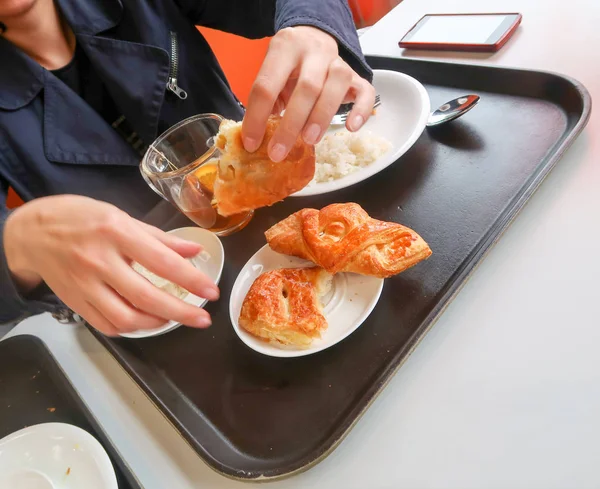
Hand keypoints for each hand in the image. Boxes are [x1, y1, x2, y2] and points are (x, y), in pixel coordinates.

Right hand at [4, 195, 218, 335]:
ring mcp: (85, 285)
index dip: (191, 280)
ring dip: (156, 323)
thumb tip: (194, 251)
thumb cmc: (80, 218)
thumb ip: (160, 238)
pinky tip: (144, 321)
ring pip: (126, 317)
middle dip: (181, 312)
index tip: (212, 292)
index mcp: (117, 233)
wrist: (31, 233)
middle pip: (146, 296)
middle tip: (203, 319)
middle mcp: (100, 261)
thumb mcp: (122, 217)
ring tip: (173, 318)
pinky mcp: (75, 302)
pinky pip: (106, 325)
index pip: (162, 262)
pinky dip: (130, 328)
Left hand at [242, 26, 375, 161]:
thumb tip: (256, 137)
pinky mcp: (356, 76)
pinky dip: (361, 110)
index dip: (256, 117)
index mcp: (285, 48)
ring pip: (336, 85)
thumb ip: (267, 99)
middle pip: (306, 87)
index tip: (251, 144)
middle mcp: (313, 51)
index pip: (267, 85)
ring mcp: (338, 62)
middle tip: (279, 152)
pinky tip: (351, 128)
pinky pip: (365, 92)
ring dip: (322, 116)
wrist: (315, 37)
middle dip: (291, 124)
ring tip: (310, 141)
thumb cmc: (290, 66)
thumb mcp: (273, 74)